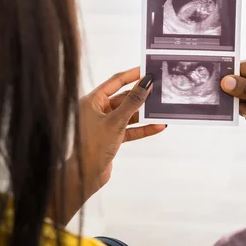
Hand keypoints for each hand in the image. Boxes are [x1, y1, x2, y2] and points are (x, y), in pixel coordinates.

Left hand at [77, 67, 165, 191]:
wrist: (85, 176)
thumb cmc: (92, 147)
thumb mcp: (116, 121)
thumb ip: (133, 102)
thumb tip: (145, 84)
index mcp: (92, 101)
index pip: (115, 82)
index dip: (131, 75)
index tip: (146, 69)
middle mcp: (97, 110)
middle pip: (123, 98)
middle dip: (140, 95)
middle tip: (157, 89)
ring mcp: (104, 124)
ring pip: (128, 114)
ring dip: (143, 113)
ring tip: (160, 109)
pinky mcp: (111, 137)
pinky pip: (130, 129)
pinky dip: (142, 128)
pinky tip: (157, 126)